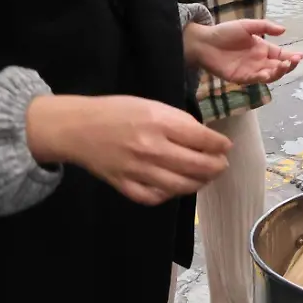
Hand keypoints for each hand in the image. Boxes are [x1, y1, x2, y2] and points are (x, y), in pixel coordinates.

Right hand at [27, 94, 230, 205]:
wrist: (77, 128)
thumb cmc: (116, 112)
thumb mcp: (150, 105)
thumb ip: (178, 121)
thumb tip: (205, 138)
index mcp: (159, 123)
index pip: (203, 139)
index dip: (220, 145)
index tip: (226, 146)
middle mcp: (152, 149)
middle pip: (198, 166)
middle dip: (216, 167)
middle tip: (221, 165)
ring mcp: (139, 171)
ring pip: (182, 186)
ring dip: (199, 182)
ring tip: (204, 177)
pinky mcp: (126, 187)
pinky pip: (157, 197)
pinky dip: (170, 194)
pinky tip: (176, 186)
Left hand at [184, 19, 302, 84]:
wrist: (204, 42)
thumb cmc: (225, 32)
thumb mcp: (247, 25)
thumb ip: (265, 27)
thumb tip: (284, 30)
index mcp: (263, 49)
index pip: (281, 55)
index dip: (291, 56)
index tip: (300, 55)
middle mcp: (259, 61)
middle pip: (278, 67)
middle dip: (288, 65)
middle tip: (293, 61)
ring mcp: (251, 70)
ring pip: (270, 75)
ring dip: (278, 72)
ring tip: (284, 66)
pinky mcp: (241, 77)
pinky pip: (254, 80)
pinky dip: (262, 78)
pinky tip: (267, 74)